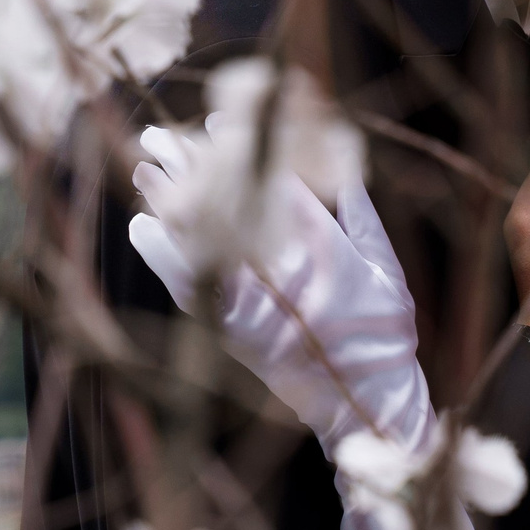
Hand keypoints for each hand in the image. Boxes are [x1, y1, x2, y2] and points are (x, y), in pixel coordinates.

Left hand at [127, 127, 429, 453]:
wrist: (366, 407)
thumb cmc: (386, 335)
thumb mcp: (387, 269)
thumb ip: (361, 216)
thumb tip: (340, 163)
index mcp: (326, 254)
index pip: (273, 187)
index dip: (241, 150)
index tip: (213, 121)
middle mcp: (282, 278)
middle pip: (224, 207)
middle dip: (188, 167)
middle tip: (157, 136)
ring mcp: (251, 308)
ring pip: (196, 243)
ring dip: (165, 204)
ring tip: (142, 170)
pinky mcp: (231, 334)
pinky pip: (185, 286)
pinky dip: (162, 254)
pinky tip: (144, 226)